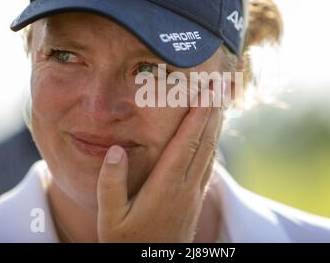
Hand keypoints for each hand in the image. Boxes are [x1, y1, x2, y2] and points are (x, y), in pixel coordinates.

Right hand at [97, 90, 221, 241]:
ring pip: (211, 152)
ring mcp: (194, 193)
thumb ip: (110, 184)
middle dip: (213, 111)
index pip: (187, 142)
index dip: (198, 116)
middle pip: (205, 142)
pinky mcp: (196, 199)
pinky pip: (209, 165)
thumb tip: (115, 149)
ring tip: (220, 103)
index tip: (207, 93)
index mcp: (166, 186)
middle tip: (220, 86)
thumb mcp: (109, 217)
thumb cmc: (127, 242)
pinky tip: (214, 136)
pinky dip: (214, 144)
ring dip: (216, 125)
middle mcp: (186, 186)